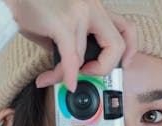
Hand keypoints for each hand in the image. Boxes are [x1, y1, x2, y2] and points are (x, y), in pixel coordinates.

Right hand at [4, 0, 136, 91]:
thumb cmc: (32, 7)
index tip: (124, 64)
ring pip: (86, 56)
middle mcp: (91, 7)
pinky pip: (71, 58)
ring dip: (71, 74)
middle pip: (118, 44)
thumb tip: (72, 68)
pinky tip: (67, 82)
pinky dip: (69, 75)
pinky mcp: (62, 23)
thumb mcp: (58, 26)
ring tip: (55, 78)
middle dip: (107, 67)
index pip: (126, 28)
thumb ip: (70, 44)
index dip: (130, 50)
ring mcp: (78, 14)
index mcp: (93, 6)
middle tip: (92, 73)